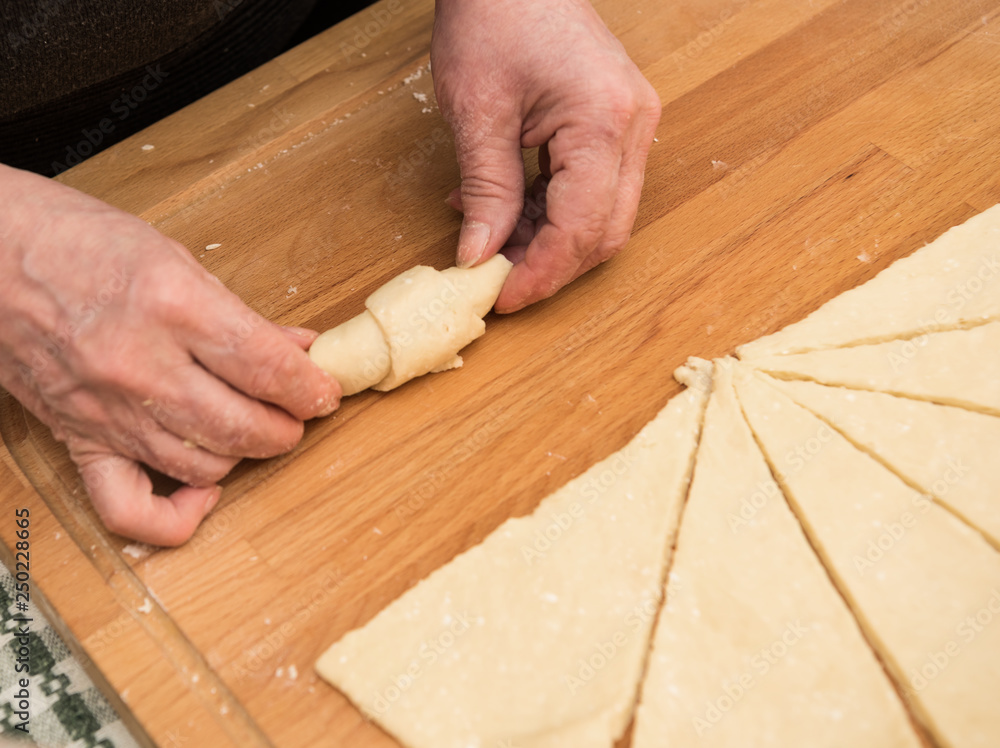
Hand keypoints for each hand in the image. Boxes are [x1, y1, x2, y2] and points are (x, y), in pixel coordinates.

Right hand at [0, 165, 340, 545]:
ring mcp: (106, 409)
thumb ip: (242, 315)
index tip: (324, 390)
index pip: (267, 368)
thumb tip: (300, 349)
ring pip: (203, 465)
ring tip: (255, 432)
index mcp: (171, 305)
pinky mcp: (78, 439)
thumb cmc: (77, 242)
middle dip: (288, 427)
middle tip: (297, 413)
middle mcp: (139, 364)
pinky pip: (127, 508)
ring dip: (245, 456)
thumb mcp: (174, 259)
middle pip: (243, 427)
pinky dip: (175, 516)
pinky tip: (203, 492)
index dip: (311, 387)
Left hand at [431, 0, 660, 311]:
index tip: (501, 296)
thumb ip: (486, 192)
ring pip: (603, 216)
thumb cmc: (494, 15)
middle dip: (551, 265)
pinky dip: (553, 210)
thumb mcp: (478, 111)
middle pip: (605, 231)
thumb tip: (480, 256)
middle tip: (499, 281)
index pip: (582, 227)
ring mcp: (631, 123)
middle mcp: (633, 125)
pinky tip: (508, 207)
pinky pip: (595, 188)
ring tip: (492, 237)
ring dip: (549, 239)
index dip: (542, 272)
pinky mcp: (616, 122)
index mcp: (604, 121)